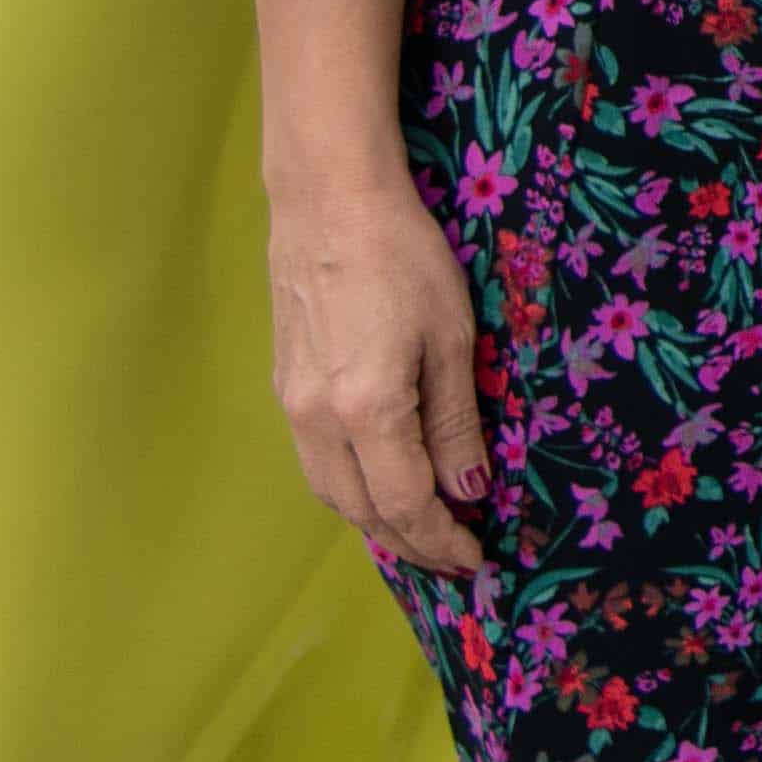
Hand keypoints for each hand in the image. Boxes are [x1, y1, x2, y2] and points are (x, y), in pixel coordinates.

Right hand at [264, 150, 489, 576]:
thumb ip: (456, 422)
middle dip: (412, 544)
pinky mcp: (284, 386)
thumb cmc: (405, 256)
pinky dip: (352, 488)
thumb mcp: (452, 338)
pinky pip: (317, 462)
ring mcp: (292, 405)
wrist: (330, 201)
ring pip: (333, 493)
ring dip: (378, 522)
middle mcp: (318, 420)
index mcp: (366, 411)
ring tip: (423, 533)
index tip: (477, 559)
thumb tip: (468, 490)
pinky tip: (381, 484)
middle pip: (364, 512)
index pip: (407, 505)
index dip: (443, 541)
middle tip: (456, 558)